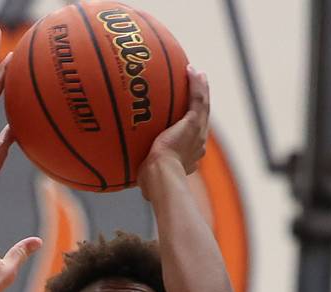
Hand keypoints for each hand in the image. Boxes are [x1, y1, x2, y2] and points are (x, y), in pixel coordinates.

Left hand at [137, 67, 208, 195]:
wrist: (161, 176)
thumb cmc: (151, 182)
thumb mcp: (146, 178)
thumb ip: (141, 173)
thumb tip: (126, 177)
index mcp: (189, 158)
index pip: (192, 140)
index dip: (191, 129)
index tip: (185, 122)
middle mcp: (197, 145)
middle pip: (201, 121)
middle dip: (199, 107)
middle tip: (196, 91)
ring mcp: (198, 133)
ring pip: (203, 107)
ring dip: (201, 89)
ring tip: (198, 74)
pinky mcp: (194, 122)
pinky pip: (198, 99)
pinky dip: (196, 84)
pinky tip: (191, 70)